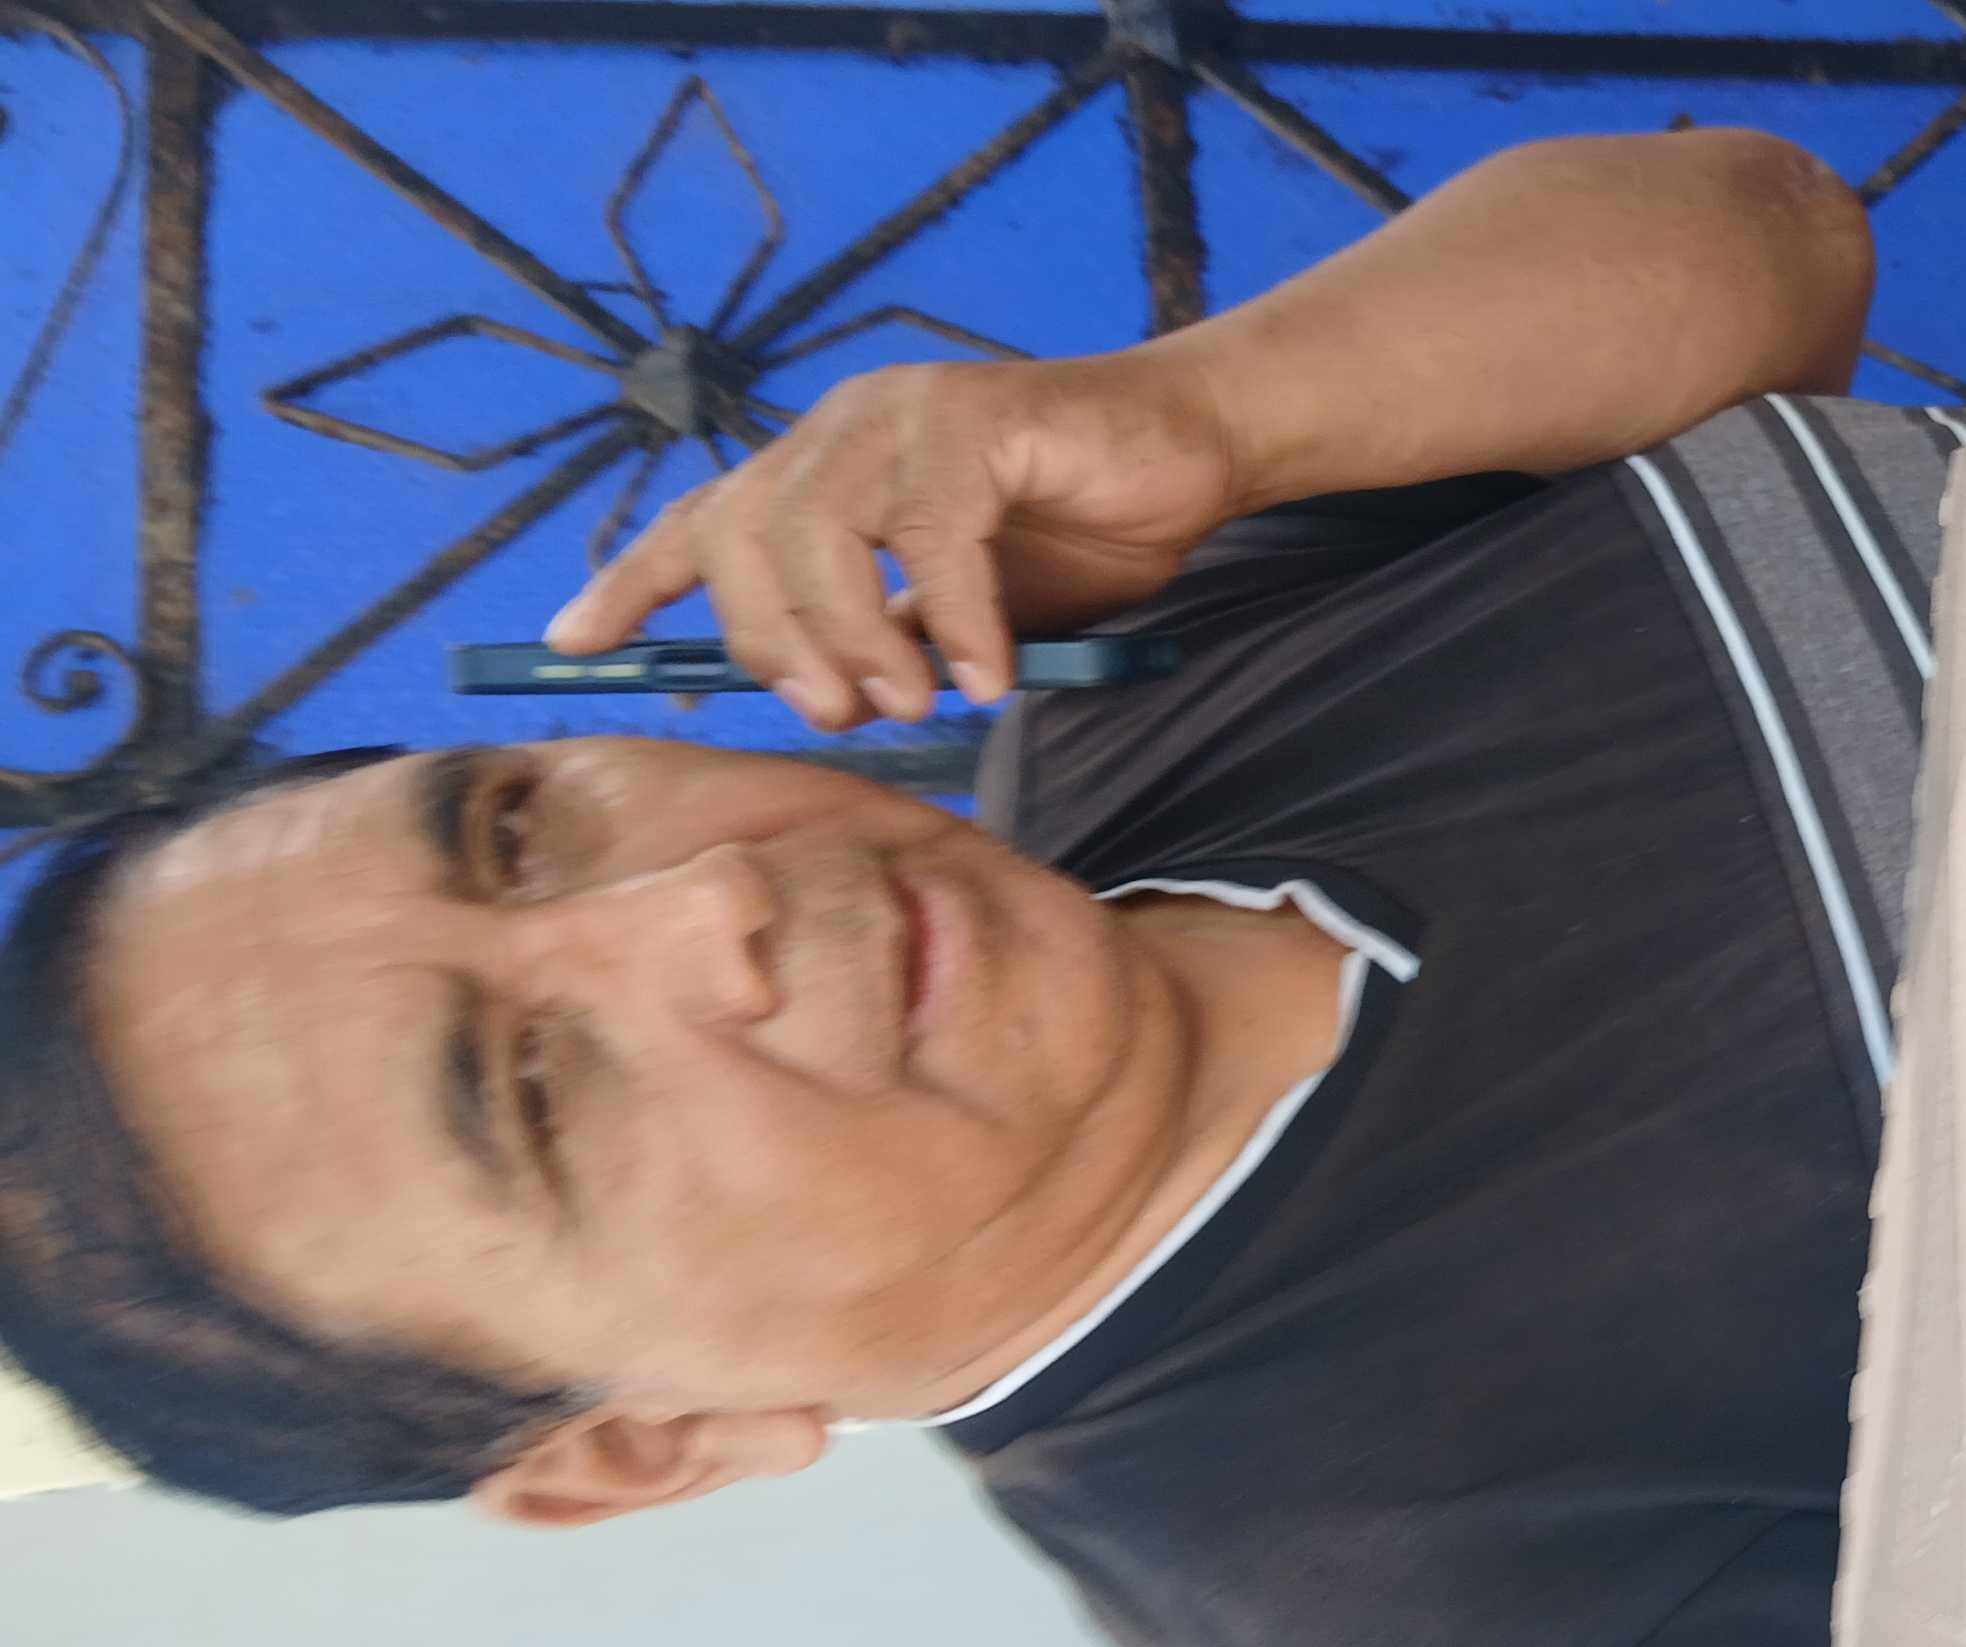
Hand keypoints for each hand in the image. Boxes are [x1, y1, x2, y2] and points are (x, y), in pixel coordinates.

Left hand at [545, 350, 1244, 729]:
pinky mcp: (975, 415)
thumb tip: (829, 701)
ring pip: (818, 533)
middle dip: (769, 643)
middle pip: (740, 535)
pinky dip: (951, 617)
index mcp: (823, 466)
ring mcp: (903, 412)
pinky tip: (988, 673)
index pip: (701, 520)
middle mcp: (843, 427)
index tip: (572, 647)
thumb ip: (891, 636)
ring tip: (914, 702)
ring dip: (854, 639)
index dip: (632, 582)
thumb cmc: (1082, 527)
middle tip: (835, 714)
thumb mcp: (961, 605)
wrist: (1193, 448)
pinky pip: (929, 533)